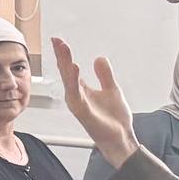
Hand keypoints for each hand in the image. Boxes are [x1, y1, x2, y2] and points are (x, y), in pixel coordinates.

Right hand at [51, 38, 138, 169]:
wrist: (122, 138)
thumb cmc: (114, 119)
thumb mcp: (112, 90)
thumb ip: (104, 75)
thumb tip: (99, 58)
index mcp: (82, 90)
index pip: (69, 69)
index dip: (64, 55)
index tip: (59, 41)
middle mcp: (76, 96)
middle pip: (66, 72)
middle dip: (61, 56)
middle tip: (57, 40)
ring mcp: (78, 104)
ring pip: (68, 81)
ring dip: (65, 64)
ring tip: (63, 50)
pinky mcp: (83, 112)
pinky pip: (76, 94)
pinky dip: (74, 81)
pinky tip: (74, 68)